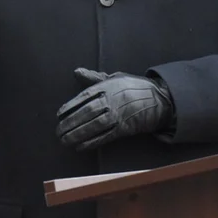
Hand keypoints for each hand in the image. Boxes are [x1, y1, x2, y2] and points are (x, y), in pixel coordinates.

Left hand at [56, 68, 174, 150]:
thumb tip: (76, 72)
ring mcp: (119, 115)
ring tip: (65, 140)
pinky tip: (80, 146)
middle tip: (58, 131)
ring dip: (78, 134)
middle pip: (87, 112)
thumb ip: (94, 78)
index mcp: (108, 86)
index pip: (85, 97)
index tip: (59, 114)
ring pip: (95, 126)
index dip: (70, 106)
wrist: (159, 100)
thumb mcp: (115, 78)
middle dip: (71, 123)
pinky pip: (106, 136)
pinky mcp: (125, 128)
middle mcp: (112, 100)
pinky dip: (92, 142)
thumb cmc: (134, 87)